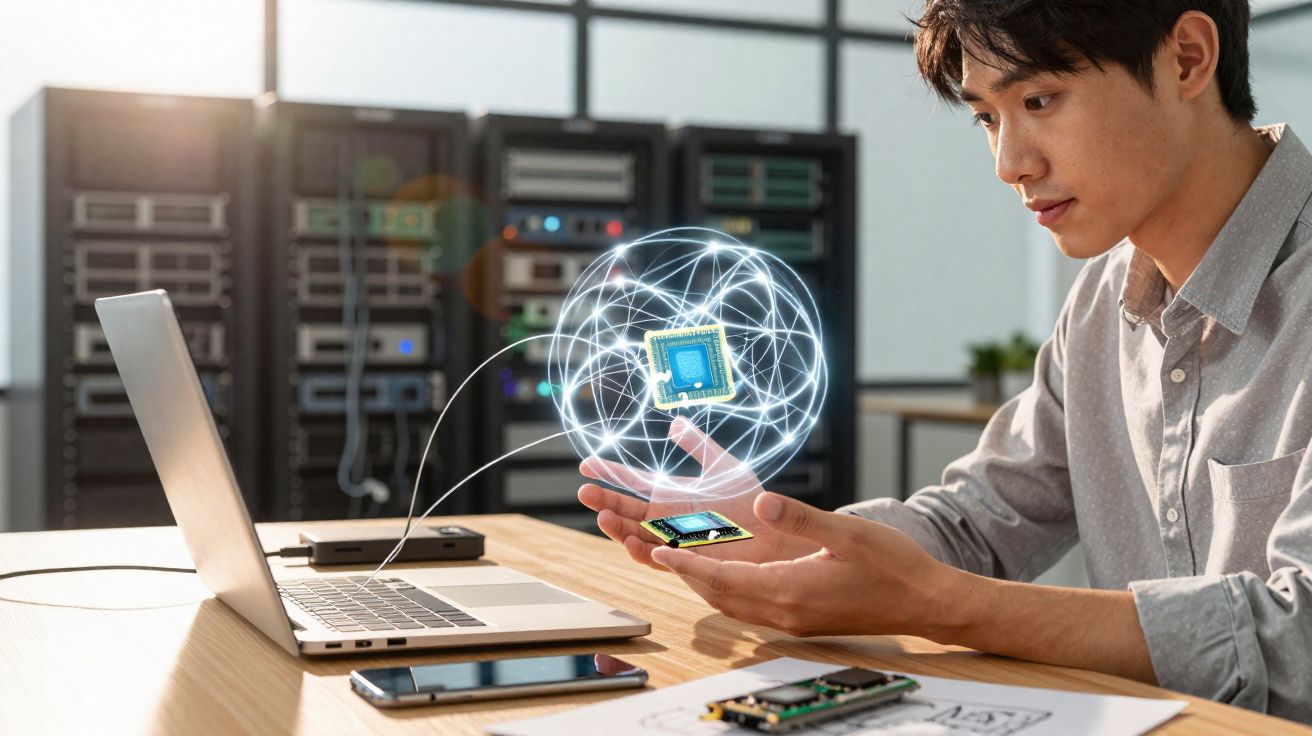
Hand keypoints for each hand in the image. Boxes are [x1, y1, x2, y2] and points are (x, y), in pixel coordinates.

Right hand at [577, 416, 819, 569]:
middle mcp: (666, 518)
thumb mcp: (722, 465)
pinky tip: (632, 543)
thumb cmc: (751, 498)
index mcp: (670, 493)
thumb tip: (675, 421)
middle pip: (626, 510)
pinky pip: (659, 559)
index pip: (632, 482)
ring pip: (635, 536)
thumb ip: (698, 445)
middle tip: (584, 492)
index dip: (609, 473)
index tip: (586, 465)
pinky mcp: (686, 560)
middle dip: (604, 501)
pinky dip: (643, 553)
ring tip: (603, 518)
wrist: (773, 529)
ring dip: (618, 529)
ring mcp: (674, 540)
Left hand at [648, 491, 960, 637]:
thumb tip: (763, 502)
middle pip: (720, 595)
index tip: (660, 550)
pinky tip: (728, 574)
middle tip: (657, 551)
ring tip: (682, 559)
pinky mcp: (802, 620)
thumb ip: (801, 518)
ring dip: (706, 584)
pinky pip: (751, 608)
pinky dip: (729, 590)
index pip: (723, 578)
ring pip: (734, 605)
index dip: (687, 564)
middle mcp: (785, 611)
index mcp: (790, 590)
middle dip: (686, 575)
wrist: (926, 602)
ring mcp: (793, 620)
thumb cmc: (893, 566)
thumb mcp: (847, 531)